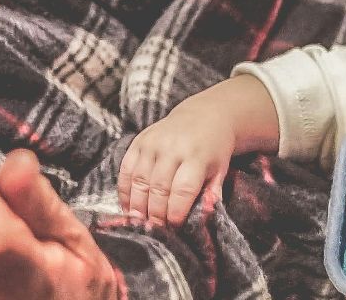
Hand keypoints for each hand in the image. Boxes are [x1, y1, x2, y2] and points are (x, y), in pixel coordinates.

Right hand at [117, 100, 235, 227]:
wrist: (203, 115)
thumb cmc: (213, 149)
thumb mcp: (220, 170)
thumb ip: (212, 194)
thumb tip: (203, 219)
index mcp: (196, 156)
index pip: (182, 189)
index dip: (176, 212)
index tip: (174, 229)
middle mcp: (172, 148)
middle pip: (158, 187)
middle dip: (155, 214)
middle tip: (154, 231)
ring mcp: (153, 143)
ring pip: (139, 180)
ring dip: (137, 206)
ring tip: (138, 223)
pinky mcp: (139, 141)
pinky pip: (126, 169)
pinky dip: (124, 191)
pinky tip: (128, 206)